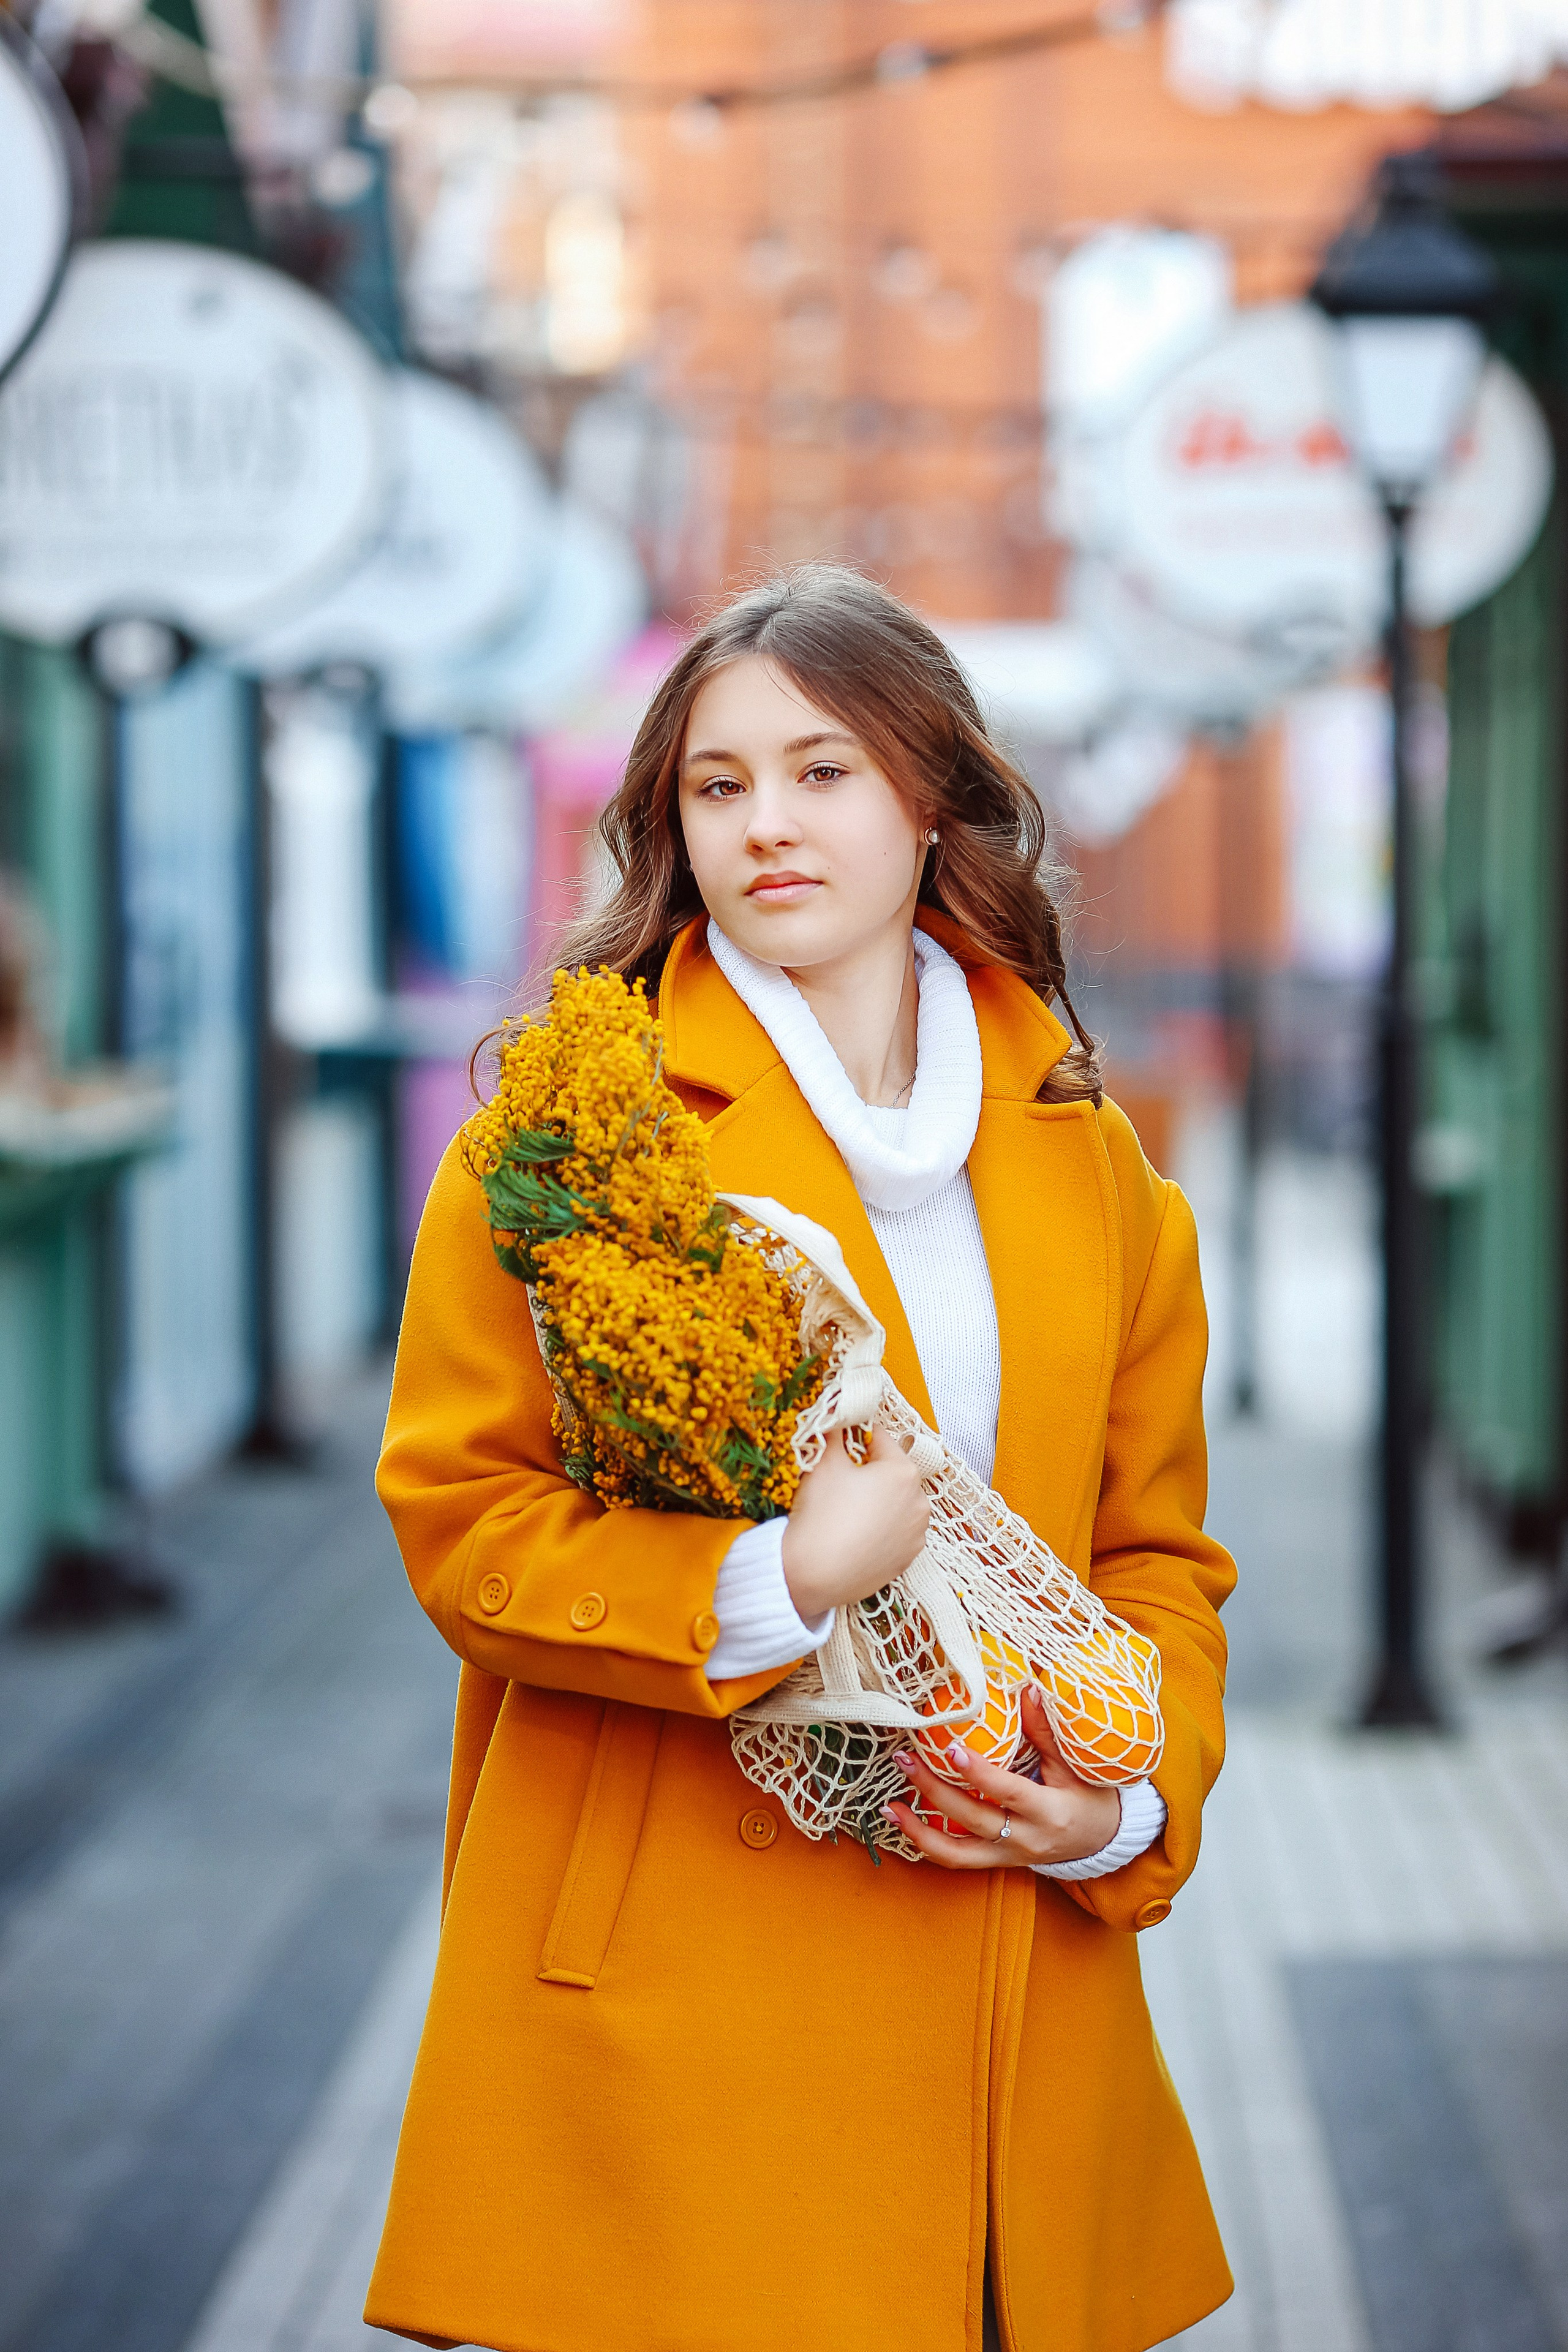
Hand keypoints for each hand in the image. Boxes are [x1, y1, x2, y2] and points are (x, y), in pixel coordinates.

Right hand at [781, 1425, 930, 1618]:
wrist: (814, 1574)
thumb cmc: (822, 1514)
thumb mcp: (824, 1463)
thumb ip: (833, 1433)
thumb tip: (834, 1415)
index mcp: (903, 1472)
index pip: (881, 1439)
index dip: (858, 1436)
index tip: (842, 1439)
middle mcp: (919, 1502)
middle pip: (893, 1473)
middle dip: (871, 1471)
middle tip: (841, 1480)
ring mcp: (916, 1534)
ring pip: (897, 1504)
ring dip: (879, 1501)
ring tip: (848, 1510)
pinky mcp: (907, 1560)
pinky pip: (896, 1533)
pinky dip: (881, 1529)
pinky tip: (855, 1533)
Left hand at [883, 1684, 1122, 1869]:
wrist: (1104, 1841)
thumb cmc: (1093, 1797)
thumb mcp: (1077, 1766)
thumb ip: (1047, 1732)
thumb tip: (1027, 1689)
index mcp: (1048, 1813)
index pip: (1008, 1793)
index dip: (979, 1774)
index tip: (952, 1750)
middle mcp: (1025, 1840)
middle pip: (972, 1818)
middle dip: (934, 1791)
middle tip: (906, 1760)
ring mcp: (1008, 1855)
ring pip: (956, 1852)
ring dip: (919, 1830)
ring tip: (888, 1806)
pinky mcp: (997, 1862)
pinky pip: (957, 1859)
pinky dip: (928, 1843)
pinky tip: (904, 1821)